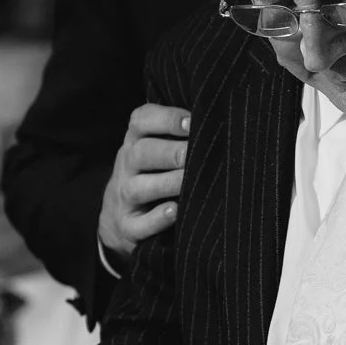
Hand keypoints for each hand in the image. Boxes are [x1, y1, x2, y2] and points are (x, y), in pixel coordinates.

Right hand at [98, 103, 188, 258]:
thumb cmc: (155, 173)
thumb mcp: (157, 148)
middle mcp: (126, 165)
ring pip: (139, 188)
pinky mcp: (128, 226)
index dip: (167, 119)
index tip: (192, 122)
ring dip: (168, 183)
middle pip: (142, 153)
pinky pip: (140, 223)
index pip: (141, 120)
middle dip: (171, 152)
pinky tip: (177, 211)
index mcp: (136, 140)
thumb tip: (224, 119)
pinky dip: (159, 218)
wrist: (120, 217)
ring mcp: (124, 196)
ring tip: (191, 181)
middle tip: (194, 154)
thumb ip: (182, 133)